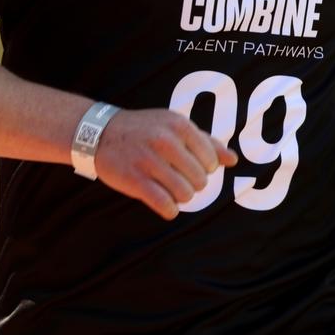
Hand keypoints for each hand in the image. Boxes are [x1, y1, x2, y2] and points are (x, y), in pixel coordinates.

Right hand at [94, 108, 237, 219]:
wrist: (100, 133)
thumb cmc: (144, 131)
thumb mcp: (175, 126)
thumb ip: (206, 142)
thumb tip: (233, 159)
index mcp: (179, 125)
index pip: (211, 160)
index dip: (204, 169)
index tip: (189, 166)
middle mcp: (166, 140)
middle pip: (200, 180)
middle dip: (192, 184)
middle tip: (177, 178)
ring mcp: (149, 160)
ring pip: (185, 194)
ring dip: (180, 197)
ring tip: (169, 189)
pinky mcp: (134, 180)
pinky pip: (165, 205)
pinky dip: (169, 210)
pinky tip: (164, 203)